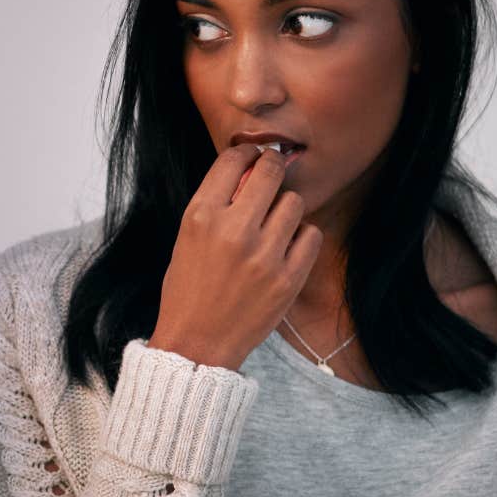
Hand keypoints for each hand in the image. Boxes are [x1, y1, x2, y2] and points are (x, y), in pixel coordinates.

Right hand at [147, 144, 322, 371]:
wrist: (197, 344)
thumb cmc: (188, 289)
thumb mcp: (185, 238)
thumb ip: (215, 203)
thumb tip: (250, 169)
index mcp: (201, 216)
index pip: (233, 160)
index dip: (247, 153)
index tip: (252, 157)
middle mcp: (233, 231)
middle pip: (271, 172)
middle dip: (272, 167)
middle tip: (271, 175)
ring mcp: (264, 255)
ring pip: (294, 202)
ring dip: (285, 208)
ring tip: (274, 225)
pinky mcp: (288, 278)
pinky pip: (311, 234)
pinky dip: (301, 237)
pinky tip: (286, 248)